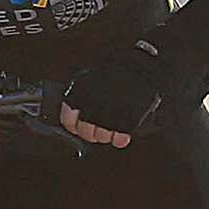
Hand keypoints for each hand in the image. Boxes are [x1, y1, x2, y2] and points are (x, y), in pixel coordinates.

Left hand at [57, 45, 173, 147]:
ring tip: (111, 124)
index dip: (74, 126)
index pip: (68, 122)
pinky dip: (120, 138)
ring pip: (102, 137)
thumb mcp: (89, 80)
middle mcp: (93, 105)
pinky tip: (121, 130)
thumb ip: (79, 99)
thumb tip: (74, 120)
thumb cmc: (114, 74)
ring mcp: (111, 114)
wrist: (140, 69)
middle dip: (91, 132)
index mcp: (81, 93)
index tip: (78, 126)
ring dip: (106, 134)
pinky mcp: (128, 120)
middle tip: (98, 126)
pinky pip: (119, 139)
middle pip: (86, 132)